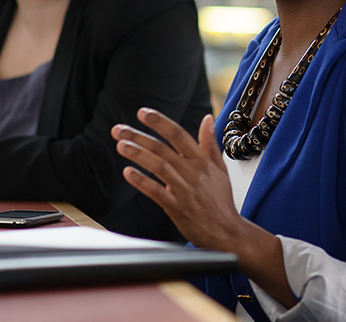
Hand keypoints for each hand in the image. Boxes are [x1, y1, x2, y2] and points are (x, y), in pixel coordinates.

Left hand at [111, 109, 296, 306]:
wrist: (226, 233)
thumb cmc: (221, 201)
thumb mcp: (220, 168)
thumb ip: (210, 143)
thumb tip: (208, 119)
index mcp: (202, 161)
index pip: (179, 134)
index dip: (160, 122)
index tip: (143, 113)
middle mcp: (193, 173)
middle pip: (163, 149)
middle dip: (139, 136)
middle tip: (119, 129)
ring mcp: (184, 190)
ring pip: (159, 167)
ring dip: (138, 155)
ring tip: (121, 145)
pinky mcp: (177, 208)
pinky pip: (156, 192)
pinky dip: (142, 182)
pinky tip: (128, 173)